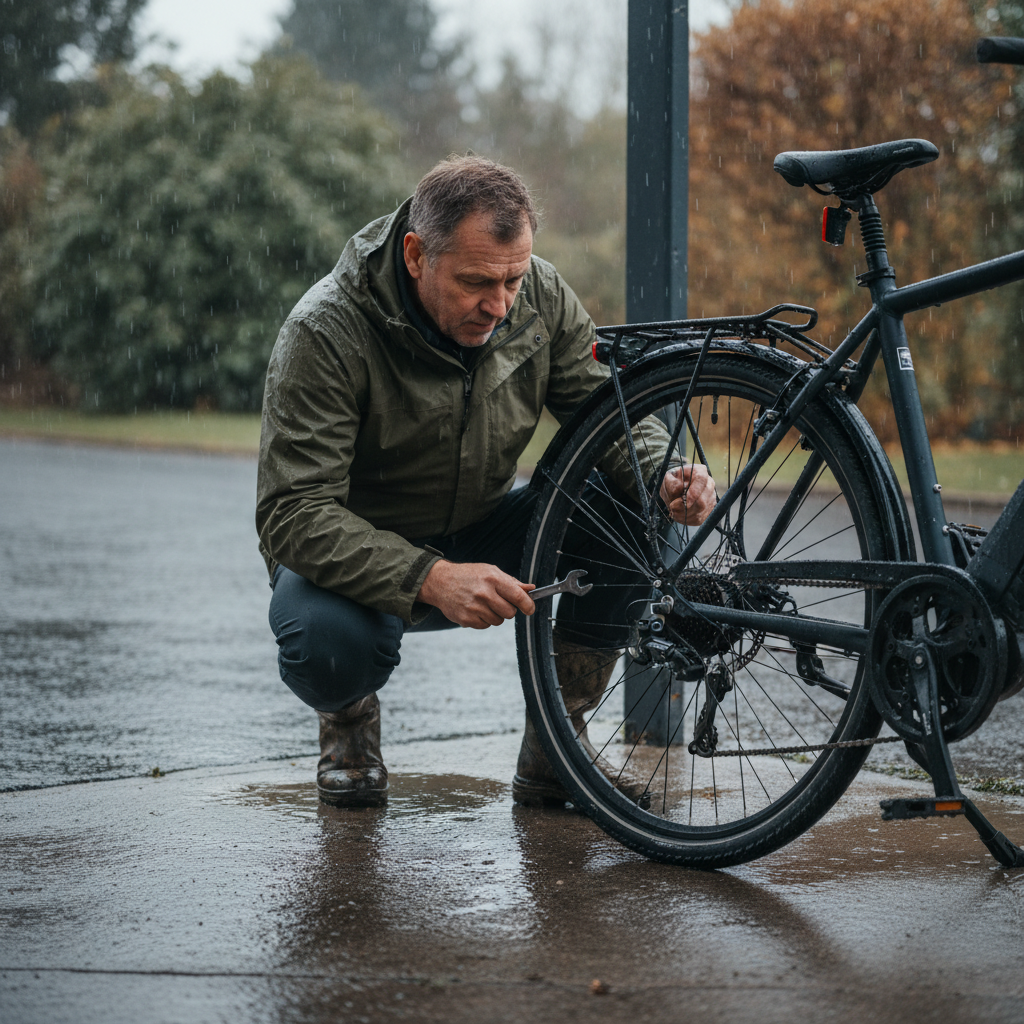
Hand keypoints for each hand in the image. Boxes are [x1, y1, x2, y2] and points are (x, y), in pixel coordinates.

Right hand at [417, 560, 535, 627]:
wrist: (440, 582)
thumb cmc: (468, 575)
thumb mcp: (490, 571)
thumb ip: (511, 582)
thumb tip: (530, 589)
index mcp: (492, 579)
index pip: (517, 596)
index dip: (528, 605)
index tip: (530, 609)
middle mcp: (483, 594)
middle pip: (510, 613)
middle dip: (508, 610)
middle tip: (499, 602)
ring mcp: (474, 608)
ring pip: (498, 621)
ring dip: (495, 615)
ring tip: (483, 604)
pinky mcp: (466, 619)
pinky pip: (485, 626)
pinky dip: (483, 620)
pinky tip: (474, 609)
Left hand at [659, 463, 715, 524]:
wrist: (675, 489)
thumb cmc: (672, 482)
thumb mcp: (667, 479)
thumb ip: (672, 483)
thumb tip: (681, 488)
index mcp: (700, 472)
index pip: (701, 480)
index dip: (693, 493)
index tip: (683, 501)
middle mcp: (709, 484)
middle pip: (702, 501)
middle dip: (685, 508)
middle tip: (672, 507)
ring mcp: (711, 498)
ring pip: (700, 512)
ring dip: (684, 515)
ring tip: (674, 511)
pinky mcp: (709, 510)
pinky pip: (700, 519)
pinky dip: (687, 520)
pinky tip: (680, 515)